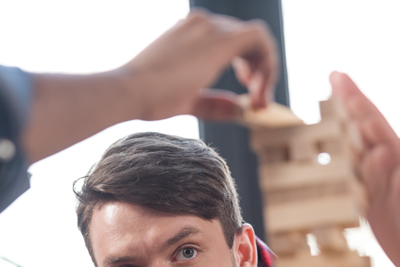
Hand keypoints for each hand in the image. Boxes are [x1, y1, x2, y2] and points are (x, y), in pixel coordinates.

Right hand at [118, 9, 277, 121]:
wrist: (131, 90)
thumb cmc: (150, 97)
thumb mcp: (189, 100)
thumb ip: (214, 103)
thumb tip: (239, 108)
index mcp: (193, 33)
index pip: (234, 42)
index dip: (249, 67)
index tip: (248, 94)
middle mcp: (203, 24)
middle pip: (247, 41)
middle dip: (260, 72)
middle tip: (257, 101)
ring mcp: (210, 27)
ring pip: (257, 38)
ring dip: (265, 70)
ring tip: (258, 99)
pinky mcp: (218, 38)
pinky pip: (259, 39)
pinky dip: (268, 63)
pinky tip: (258, 89)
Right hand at [330, 72, 399, 266]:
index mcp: (398, 158)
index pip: (372, 120)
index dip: (355, 97)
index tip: (339, 76)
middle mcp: (384, 165)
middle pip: (360, 127)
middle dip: (347, 101)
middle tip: (333, 78)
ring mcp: (374, 182)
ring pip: (352, 148)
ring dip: (340, 126)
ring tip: (329, 106)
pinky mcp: (366, 200)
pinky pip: (348, 175)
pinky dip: (337, 161)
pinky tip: (330, 153)